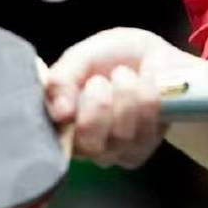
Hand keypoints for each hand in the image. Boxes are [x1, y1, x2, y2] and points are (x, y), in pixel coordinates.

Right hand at [44, 27, 190, 169]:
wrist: (153, 55)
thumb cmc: (110, 58)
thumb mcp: (80, 57)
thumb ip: (62, 79)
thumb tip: (60, 113)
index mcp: (59, 124)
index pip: (54, 138)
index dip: (71, 110)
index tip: (85, 84)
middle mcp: (84, 146)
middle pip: (89, 142)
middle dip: (100, 103)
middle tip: (103, 80)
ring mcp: (114, 152)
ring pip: (122, 133)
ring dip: (127, 92)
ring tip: (126, 76)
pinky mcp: (142, 149)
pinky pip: (146, 126)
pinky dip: (148, 95)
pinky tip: (146, 85)